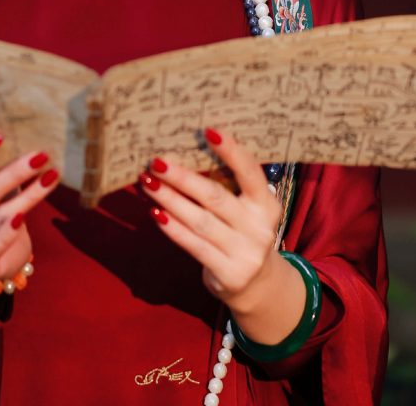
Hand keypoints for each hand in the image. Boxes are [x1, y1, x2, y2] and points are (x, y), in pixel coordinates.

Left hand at [139, 129, 282, 314]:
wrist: (256, 284)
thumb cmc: (242, 231)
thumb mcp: (247, 208)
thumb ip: (228, 185)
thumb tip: (184, 152)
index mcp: (266, 204)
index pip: (250, 172)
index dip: (231, 151)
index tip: (208, 130)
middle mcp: (259, 228)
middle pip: (215, 197)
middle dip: (182, 177)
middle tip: (156, 161)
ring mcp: (245, 253)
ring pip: (200, 220)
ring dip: (170, 199)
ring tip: (148, 183)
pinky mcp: (228, 274)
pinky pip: (193, 245)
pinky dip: (173, 228)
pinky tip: (155, 212)